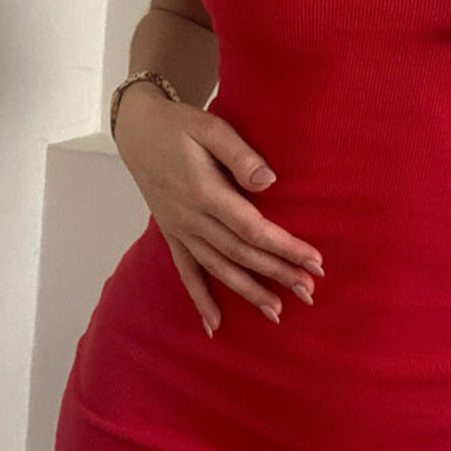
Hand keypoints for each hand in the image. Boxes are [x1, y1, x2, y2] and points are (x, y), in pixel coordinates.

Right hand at [113, 91, 323, 336]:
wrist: (136, 130)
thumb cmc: (178, 125)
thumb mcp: (209, 127)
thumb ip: (239, 154)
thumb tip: (269, 182)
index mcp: (205, 192)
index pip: (253, 228)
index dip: (285, 247)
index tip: (314, 261)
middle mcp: (191, 218)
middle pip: (241, 253)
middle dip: (277, 274)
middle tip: (310, 293)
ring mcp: (180, 229)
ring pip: (218, 268)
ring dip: (248, 292)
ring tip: (277, 312)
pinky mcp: (171, 234)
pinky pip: (186, 271)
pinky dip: (200, 299)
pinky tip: (214, 325)